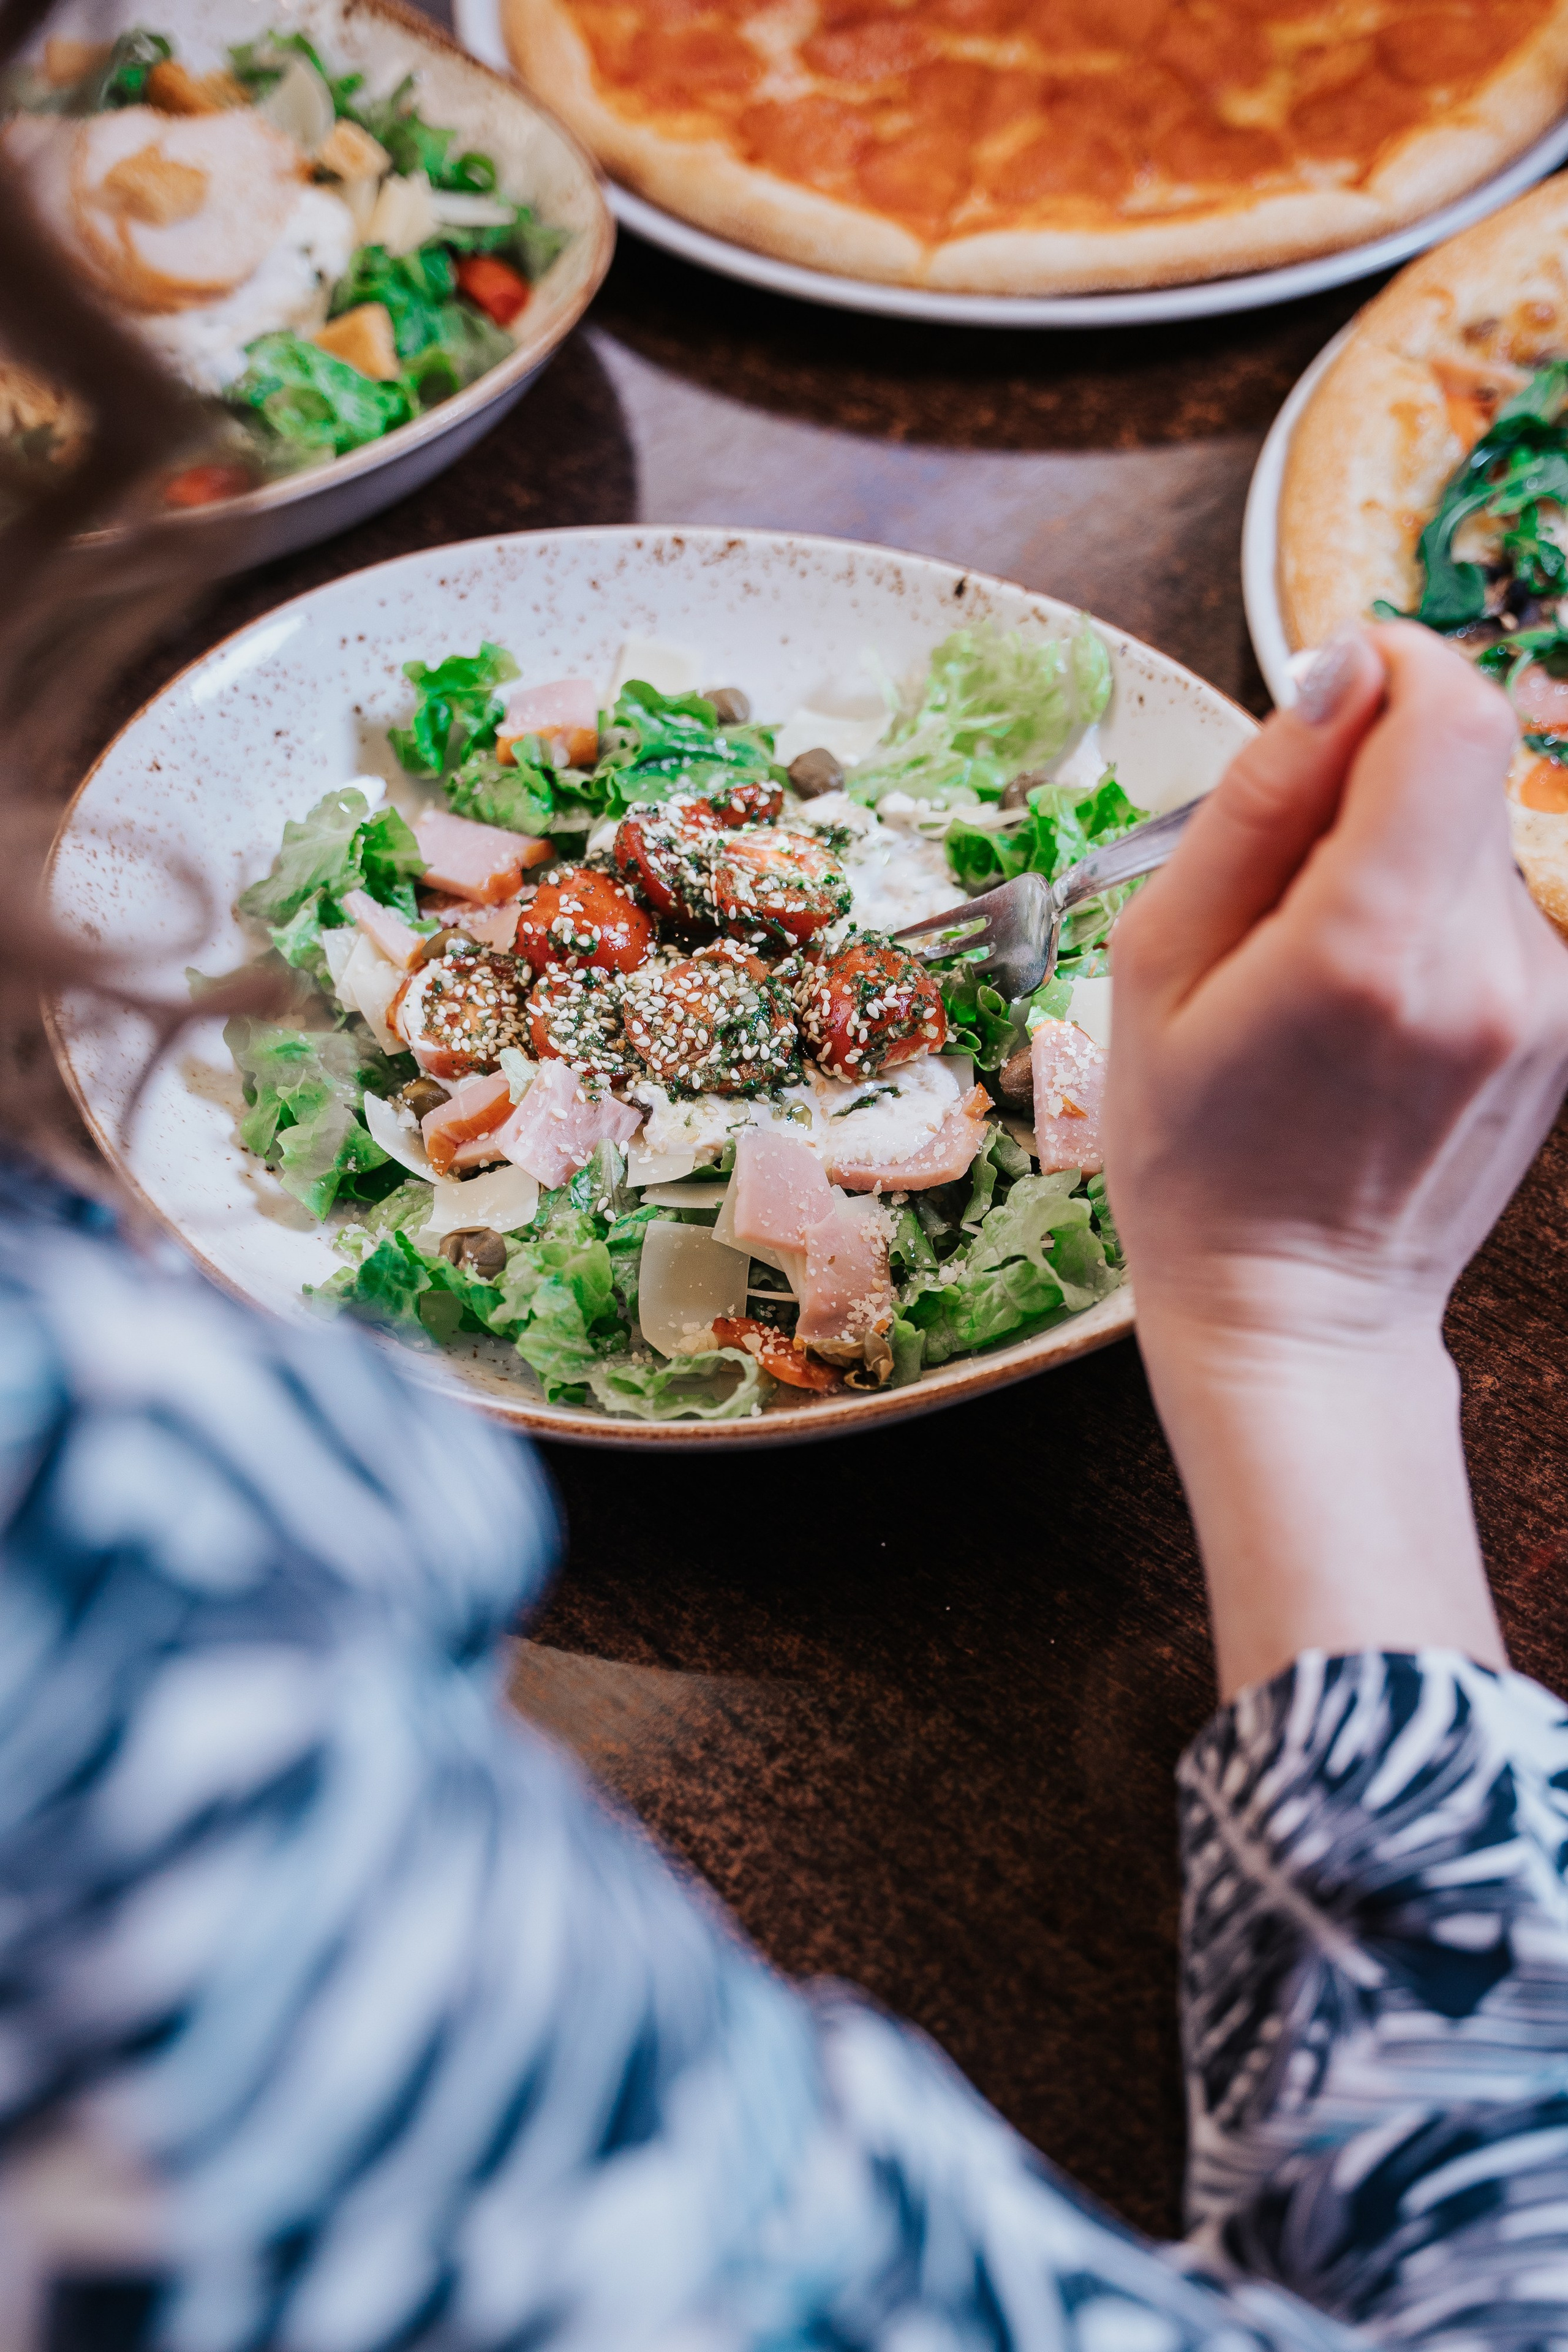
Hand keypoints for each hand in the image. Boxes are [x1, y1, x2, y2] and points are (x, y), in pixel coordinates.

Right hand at [1105, 623, 1567, 1693]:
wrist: (1296, 1315)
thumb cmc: (1196, 1155)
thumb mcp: (1158, 967)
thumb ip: (1255, 805)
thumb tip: (1336, 673)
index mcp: (1371, 945)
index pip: (1453, 716)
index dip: (1395, 668)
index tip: (1330, 698)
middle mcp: (1485, 966)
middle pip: (1472, 763)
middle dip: (1377, 773)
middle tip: (1282, 874)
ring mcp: (1542, 1002)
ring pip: (1481, 836)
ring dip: (1401, 854)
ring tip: (1316, 970)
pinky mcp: (1562, 1025)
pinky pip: (1498, 909)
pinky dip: (1432, 916)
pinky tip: (1366, 1007)